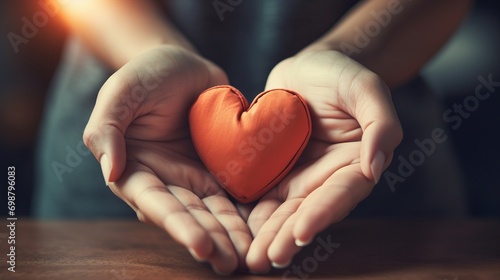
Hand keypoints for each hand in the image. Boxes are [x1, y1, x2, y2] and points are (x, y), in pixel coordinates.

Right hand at [83, 46, 251, 273]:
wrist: (183, 65)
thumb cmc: (146, 75)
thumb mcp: (120, 93)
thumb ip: (106, 130)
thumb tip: (110, 172)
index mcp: (135, 170)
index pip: (156, 203)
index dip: (178, 225)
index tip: (201, 246)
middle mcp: (165, 180)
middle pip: (189, 215)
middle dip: (210, 241)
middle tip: (232, 264)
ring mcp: (193, 177)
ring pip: (214, 211)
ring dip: (230, 235)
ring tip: (250, 257)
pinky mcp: (218, 168)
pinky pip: (233, 192)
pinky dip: (246, 212)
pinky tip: (262, 229)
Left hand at [245, 50, 402, 271]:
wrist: (308, 67)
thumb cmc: (341, 75)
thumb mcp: (366, 88)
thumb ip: (380, 124)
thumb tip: (376, 166)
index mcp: (355, 164)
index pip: (340, 194)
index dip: (322, 214)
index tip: (302, 234)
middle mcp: (327, 178)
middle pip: (308, 212)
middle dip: (288, 237)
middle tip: (267, 260)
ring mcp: (300, 177)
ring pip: (283, 211)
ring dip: (268, 236)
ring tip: (252, 259)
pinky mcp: (276, 171)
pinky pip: (263, 194)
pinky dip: (251, 214)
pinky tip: (237, 232)